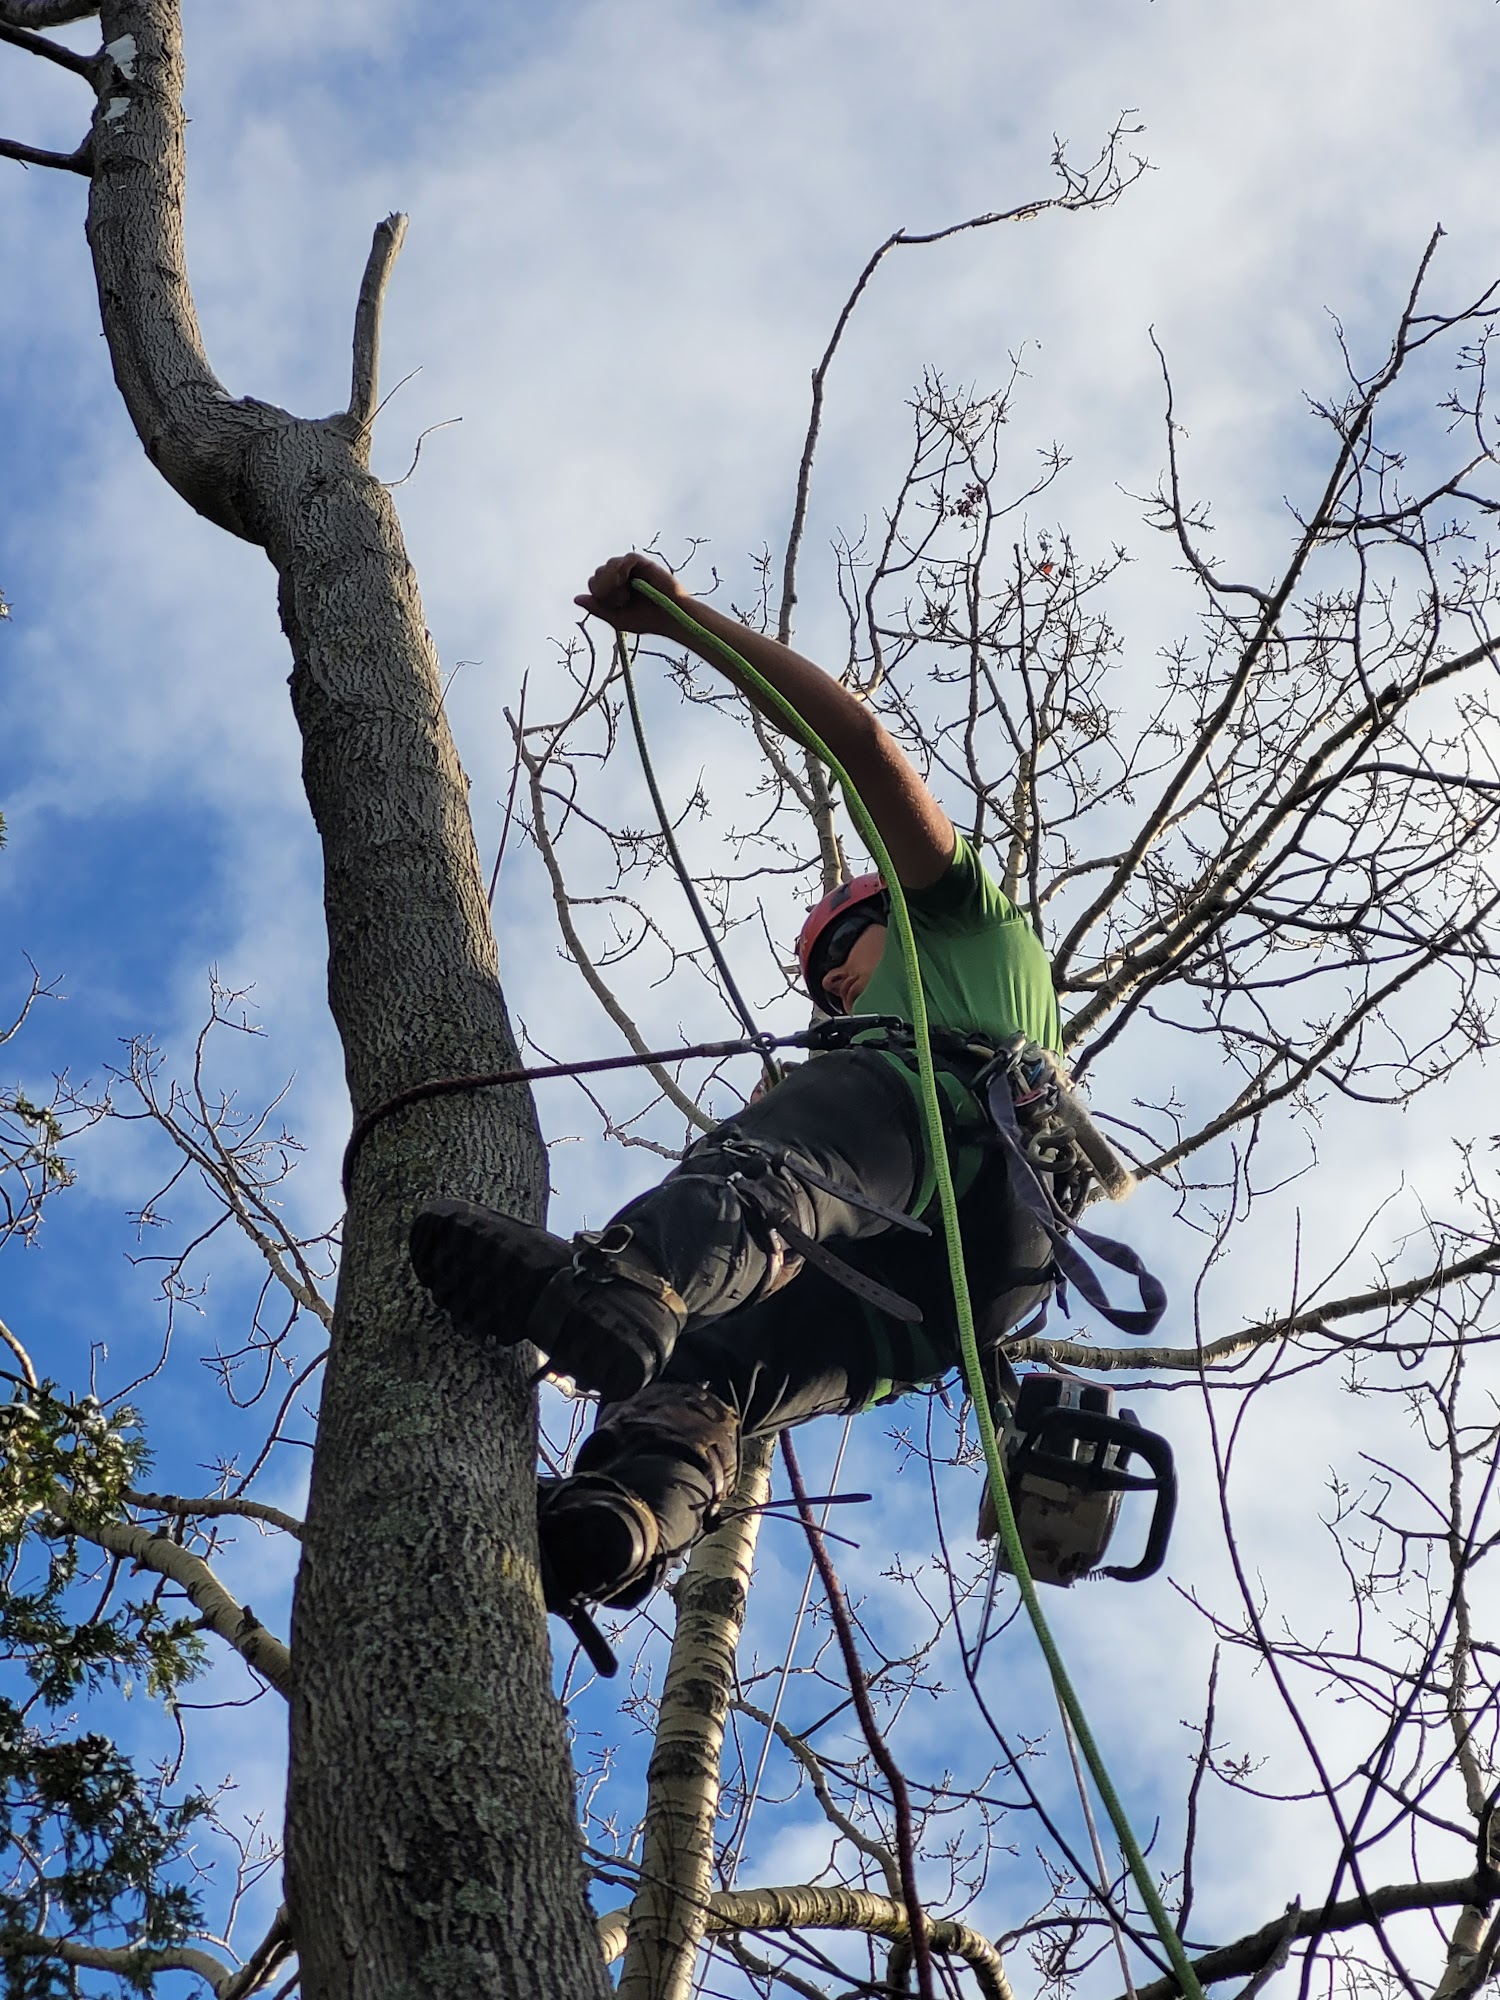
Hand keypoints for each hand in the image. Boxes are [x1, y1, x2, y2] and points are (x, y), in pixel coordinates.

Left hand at [574, 553, 690, 638]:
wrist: (671, 620)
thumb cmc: (647, 621)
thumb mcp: (617, 618)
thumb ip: (597, 608)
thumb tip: (576, 598)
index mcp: (614, 588)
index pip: (594, 582)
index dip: (598, 592)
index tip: (613, 605)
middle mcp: (622, 576)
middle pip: (599, 572)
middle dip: (604, 588)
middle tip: (620, 600)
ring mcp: (633, 569)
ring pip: (610, 564)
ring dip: (612, 580)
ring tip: (625, 593)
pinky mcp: (645, 564)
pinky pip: (627, 559)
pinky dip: (624, 569)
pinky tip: (628, 580)